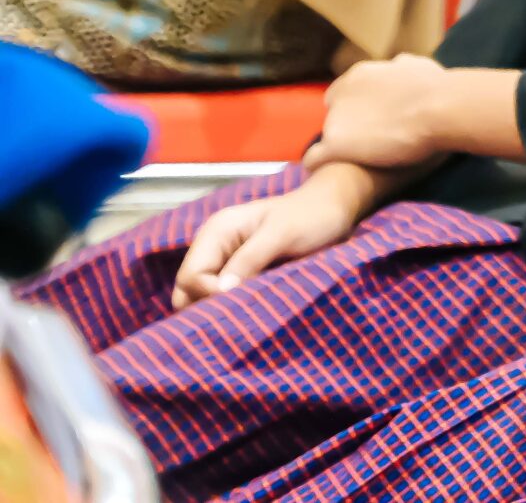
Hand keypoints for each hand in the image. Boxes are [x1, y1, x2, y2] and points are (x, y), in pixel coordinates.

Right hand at [170, 163, 377, 306]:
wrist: (335, 209)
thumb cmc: (312, 215)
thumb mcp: (282, 234)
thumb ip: (250, 258)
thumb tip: (220, 291)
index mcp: (217, 232)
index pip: (190, 275)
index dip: (207, 294)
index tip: (236, 303)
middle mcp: (214, 248)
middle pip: (188, 290)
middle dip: (204, 307)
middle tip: (235, 317)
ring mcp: (226, 263)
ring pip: (203, 298)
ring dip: (217, 311)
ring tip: (243, 319)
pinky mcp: (242, 275)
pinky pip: (224, 298)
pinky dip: (230, 309)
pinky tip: (248, 317)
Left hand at [304, 53, 452, 170]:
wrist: (438, 108)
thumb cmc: (435, 88)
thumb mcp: (418, 66)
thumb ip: (402, 66)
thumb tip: (399, 63)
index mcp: (359, 75)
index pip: (343, 93)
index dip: (358, 109)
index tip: (374, 122)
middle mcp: (341, 93)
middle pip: (334, 116)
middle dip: (349, 128)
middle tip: (372, 142)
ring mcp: (336, 118)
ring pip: (327, 138)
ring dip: (341, 147)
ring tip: (359, 162)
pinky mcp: (335, 144)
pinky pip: (314, 159)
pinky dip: (319, 165)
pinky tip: (328, 173)